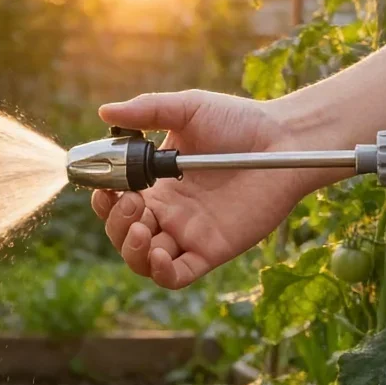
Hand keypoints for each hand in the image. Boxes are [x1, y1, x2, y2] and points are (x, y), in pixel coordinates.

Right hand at [91, 90, 340, 288]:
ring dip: (132, 250)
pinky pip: (176, 276)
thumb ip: (146, 110)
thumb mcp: (187, 108)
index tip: (104, 188)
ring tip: (143, 229)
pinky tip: (160, 253)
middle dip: (117, 224)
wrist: (282, 141)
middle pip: (124, 235)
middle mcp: (168, 213)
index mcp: (157, 185)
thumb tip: (104, 112)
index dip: (103, 202)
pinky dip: (161, 272)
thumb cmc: (238, 122)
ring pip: (143, 261)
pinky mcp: (211, 252)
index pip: (116, 204)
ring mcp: (188, 234)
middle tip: (134, 202)